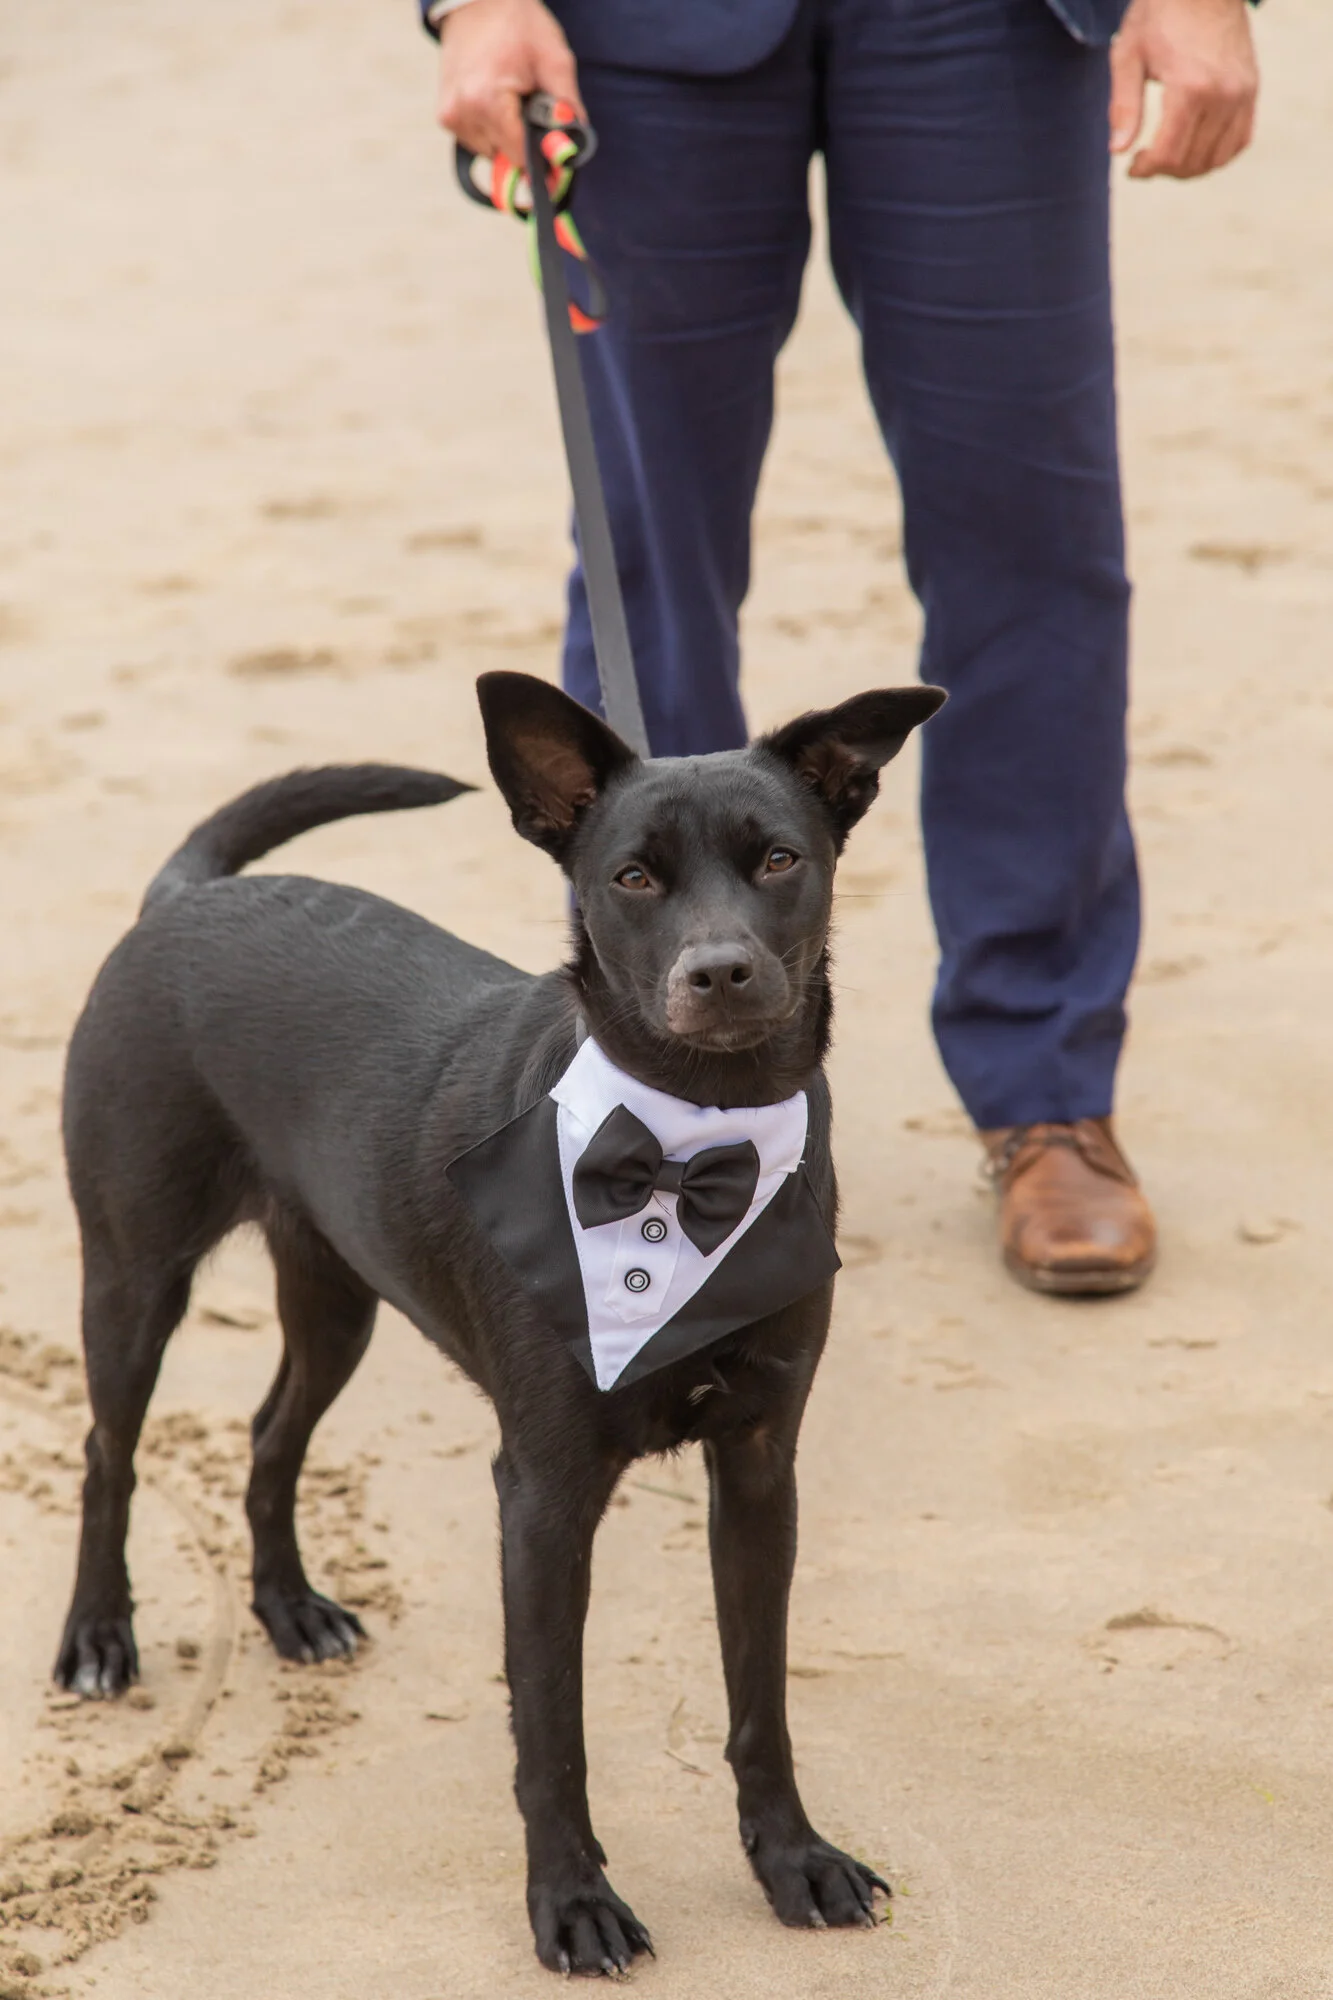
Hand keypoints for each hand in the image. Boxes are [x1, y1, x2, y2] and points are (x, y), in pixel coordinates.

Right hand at [438, 0, 583, 166]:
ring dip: (507, 137)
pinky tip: (495, 102)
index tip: (555, 157)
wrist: (477, 2)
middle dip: (524, 141)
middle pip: (506, 157)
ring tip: (512, 99)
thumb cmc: (518, 24)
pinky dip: (491, 130)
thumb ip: (567, 107)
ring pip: (491, 152)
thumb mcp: (554, 59)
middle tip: (531, 107)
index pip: (520, 156)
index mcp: (487, 100)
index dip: (542, 159)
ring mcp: (450, 117)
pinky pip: (477, 141)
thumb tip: (575, 149)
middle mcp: (462, 113)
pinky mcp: (445, 117)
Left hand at [1110, 0, 1257, 179]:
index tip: (1131, 166)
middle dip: (1163, 170)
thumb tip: (1117, 151)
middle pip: (1191, 162)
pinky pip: (1240, 141)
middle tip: (1145, 160)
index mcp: (1189, 88)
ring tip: (1167, 156)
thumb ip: (1124, 106)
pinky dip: (1217, 154)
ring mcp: (1242, 93)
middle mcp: (1222, 95)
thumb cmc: (1160, 14)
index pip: (1168, 155)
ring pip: (1217, 158)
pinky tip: (1195, 148)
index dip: (1146, 170)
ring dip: (1189, 168)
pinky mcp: (1252, 89)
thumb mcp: (1128, 55)